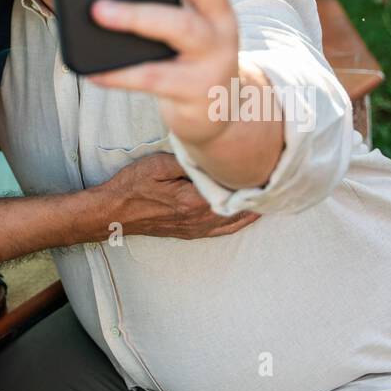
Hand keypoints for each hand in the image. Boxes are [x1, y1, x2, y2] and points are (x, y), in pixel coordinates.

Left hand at [87, 0, 239, 148]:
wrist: (220, 109)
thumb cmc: (183, 47)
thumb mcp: (177, 8)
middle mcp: (218, 12)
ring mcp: (213, 51)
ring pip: (181, 26)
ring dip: (137, 16)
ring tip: (98, 10)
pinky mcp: (197, 88)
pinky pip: (157, 78)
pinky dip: (122, 73)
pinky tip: (94, 71)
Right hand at [101, 152, 258, 239]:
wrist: (114, 212)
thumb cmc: (133, 186)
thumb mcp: (157, 165)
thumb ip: (186, 162)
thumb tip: (211, 158)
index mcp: (192, 201)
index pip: (231, 192)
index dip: (250, 181)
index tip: (267, 170)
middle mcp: (198, 219)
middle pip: (237, 209)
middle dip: (256, 197)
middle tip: (276, 182)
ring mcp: (195, 228)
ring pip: (233, 222)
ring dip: (251, 211)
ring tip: (268, 197)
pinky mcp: (190, 232)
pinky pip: (222, 230)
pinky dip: (239, 223)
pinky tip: (248, 216)